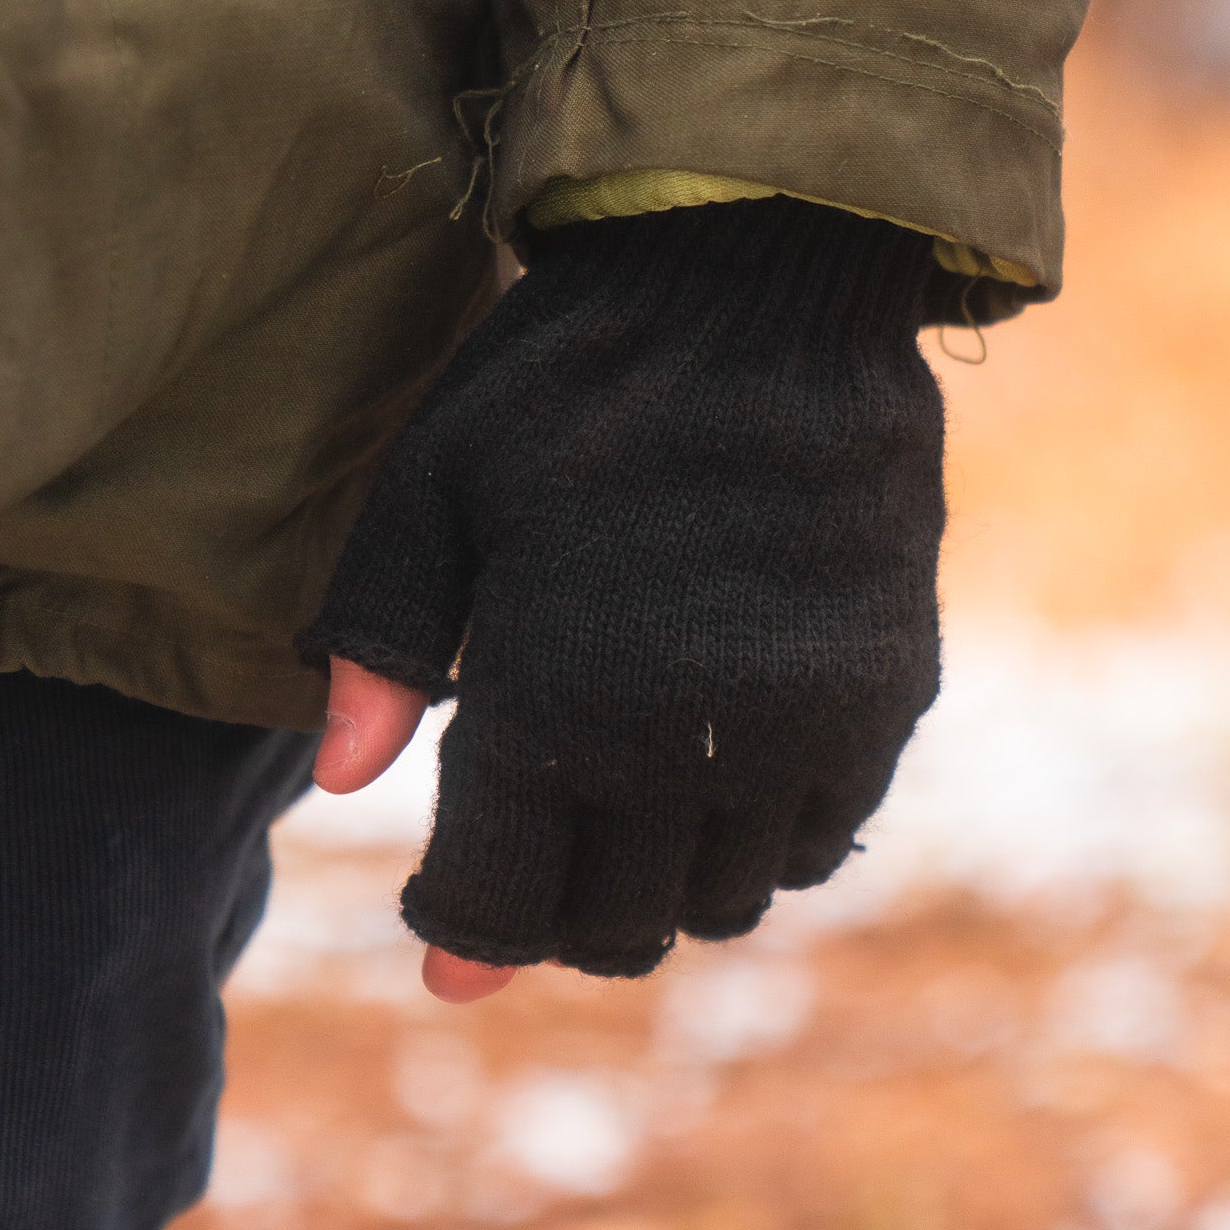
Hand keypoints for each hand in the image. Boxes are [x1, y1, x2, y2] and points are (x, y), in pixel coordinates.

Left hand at [299, 197, 945, 979]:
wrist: (763, 285)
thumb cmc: (569, 377)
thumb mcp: (433, 482)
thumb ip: (377, 640)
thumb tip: (344, 782)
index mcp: (554, 702)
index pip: (500, 899)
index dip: (462, 937)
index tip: (445, 944)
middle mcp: (686, 747)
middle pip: (615, 923)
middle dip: (555, 921)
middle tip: (530, 870)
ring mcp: (801, 729)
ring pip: (721, 900)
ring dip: (660, 887)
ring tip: (621, 824)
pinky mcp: (884, 694)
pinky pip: (819, 838)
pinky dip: (760, 842)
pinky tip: (718, 776)